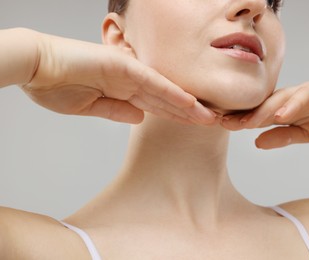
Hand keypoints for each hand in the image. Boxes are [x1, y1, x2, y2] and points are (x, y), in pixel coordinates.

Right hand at [20, 31, 215, 123]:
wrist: (36, 66)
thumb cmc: (56, 86)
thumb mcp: (89, 108)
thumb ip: (116, 111)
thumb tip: (140, 117)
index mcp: (122, 91)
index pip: (156, 106)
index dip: (176, 116)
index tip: (194, 126)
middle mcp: (130, 81)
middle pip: (167, 100)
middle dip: (190, 113)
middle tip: (213, 122)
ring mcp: (128, 73)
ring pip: (166, 92)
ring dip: (189, 106)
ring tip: (210, 117)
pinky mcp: (123, 66)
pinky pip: (153, 83)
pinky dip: (172, 93)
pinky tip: (191, 104)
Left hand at [222, 77, 308, 148]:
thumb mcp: (303, 134)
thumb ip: (281, 137)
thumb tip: (256, 142)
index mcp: (281, 108)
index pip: (256, 114)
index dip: (238, 118)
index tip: (219, 125)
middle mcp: (287, 98)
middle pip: (260, 105)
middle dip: (240, 113)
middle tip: (221, 121)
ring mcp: (301, 92)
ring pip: (277, 100)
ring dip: (261, 111)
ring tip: (245, 122)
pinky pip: (303, 96)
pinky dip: (291, 105)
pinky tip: (280, 115)